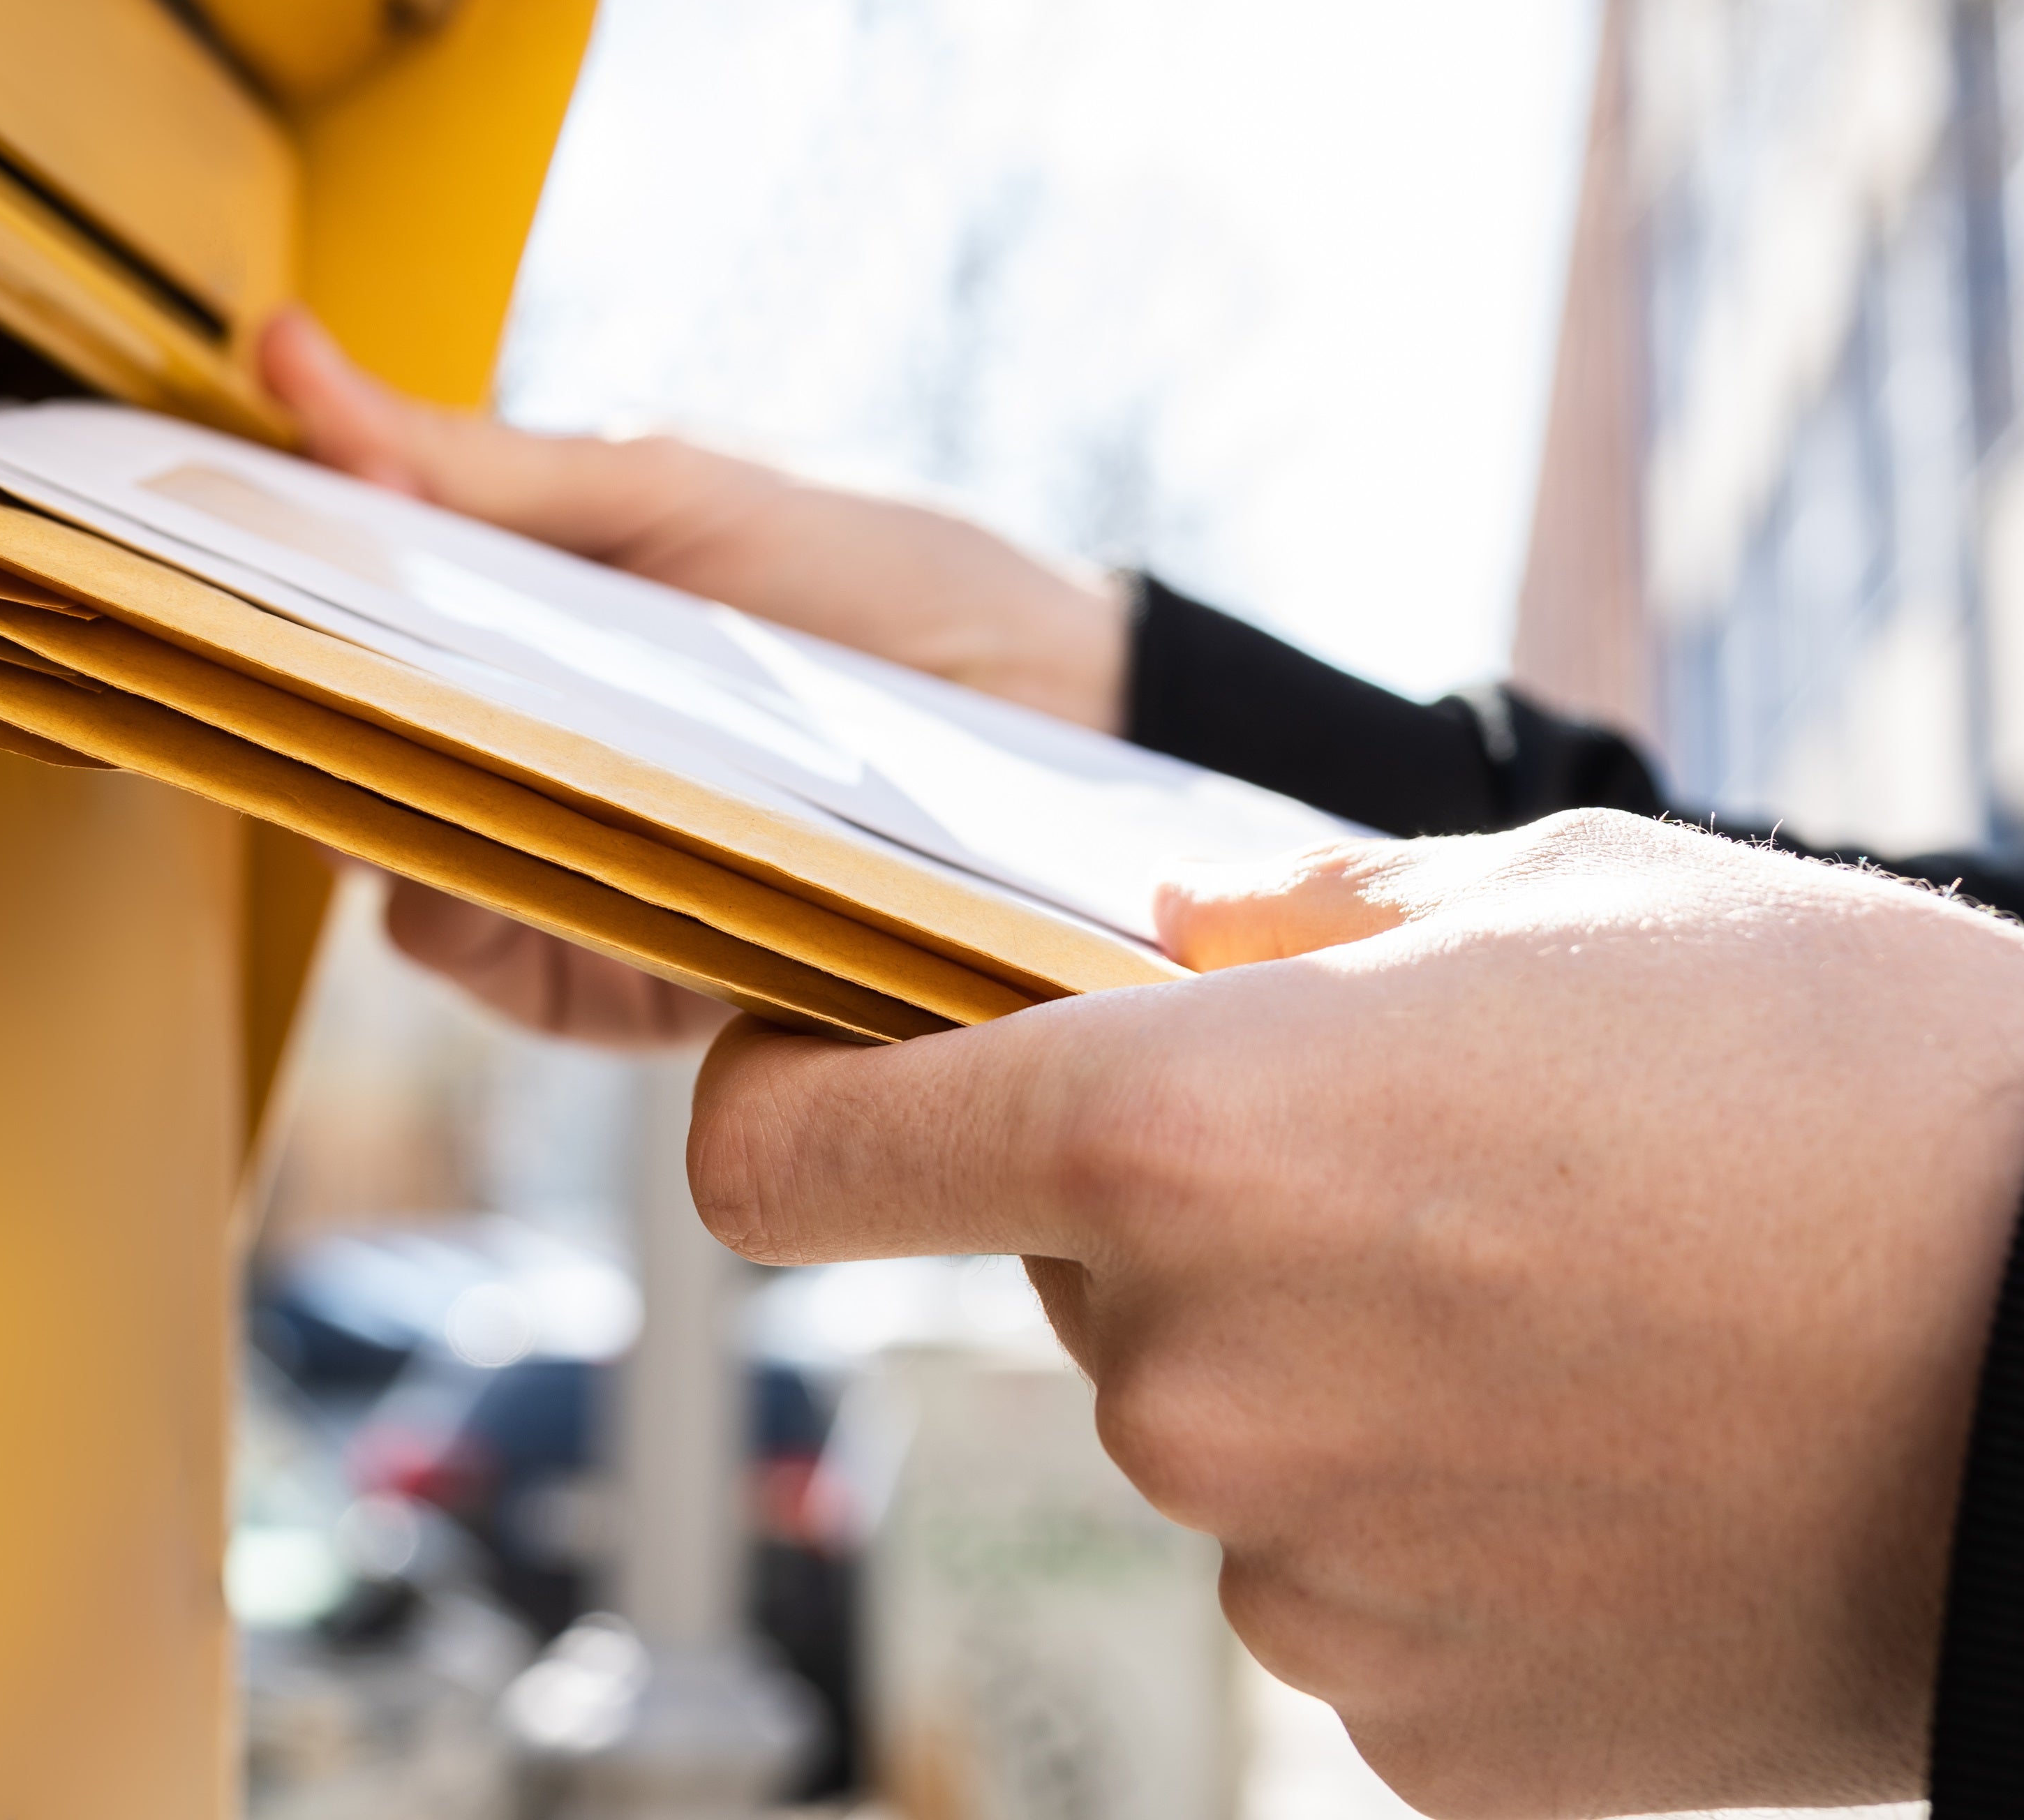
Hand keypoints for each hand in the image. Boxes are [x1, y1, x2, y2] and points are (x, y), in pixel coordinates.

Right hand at [259, 307, 1131, 1042]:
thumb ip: (478, 467)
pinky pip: (491, 959)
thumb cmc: (882, 578)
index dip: (245, 582)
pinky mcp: (608, 979)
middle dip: (296, 700)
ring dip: (392, 804)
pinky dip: (482, 905)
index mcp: (510, 626)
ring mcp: (554, 869)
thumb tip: (288, 359)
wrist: (1069, 716)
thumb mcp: (670, 490)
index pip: (327, 614)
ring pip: (393, 865)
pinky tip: (522, 837)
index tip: (186, 533)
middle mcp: (512, 754)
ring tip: (434, 735)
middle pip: (331, 750)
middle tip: (286, 636)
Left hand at [687, 811, 2023, 1814]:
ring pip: (1210, 1434)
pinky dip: (1416, 1515)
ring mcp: (1295, 1576)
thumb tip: (1162, 952)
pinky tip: (1588, 1456)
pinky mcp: (1409, 1726)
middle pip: (1065, 1277)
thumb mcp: (1539, 901)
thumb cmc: (1846, 1087)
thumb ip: (1280, 931)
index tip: (827, 1080)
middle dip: (1177, 1218)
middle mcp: (1190, 1377)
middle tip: (1406, 1174)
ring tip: (1545, 1313)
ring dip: (1315, 1365)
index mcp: (1174, 1135)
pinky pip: (1332, 1580)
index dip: (782, 1105)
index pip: (790, 1153)